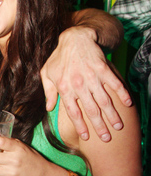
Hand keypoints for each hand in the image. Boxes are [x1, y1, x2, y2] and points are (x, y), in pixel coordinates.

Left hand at [40, 26, 131, 141]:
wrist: (74, 37)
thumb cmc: (59, 57)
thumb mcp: (47, 74)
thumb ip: (48, 92)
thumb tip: (49, 108)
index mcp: (65, 88)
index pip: (73, 112)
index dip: (80, 125)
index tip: (86, 137)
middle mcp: (79, 85)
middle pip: (91, 110)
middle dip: (99, 126)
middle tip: (106, 139)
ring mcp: (92, 77)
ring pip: (104, 100)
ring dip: (112, 115)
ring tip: (118, 127)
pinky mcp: (103, 69)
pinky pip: (114, 83)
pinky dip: (122, 94)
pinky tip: (128, 104)